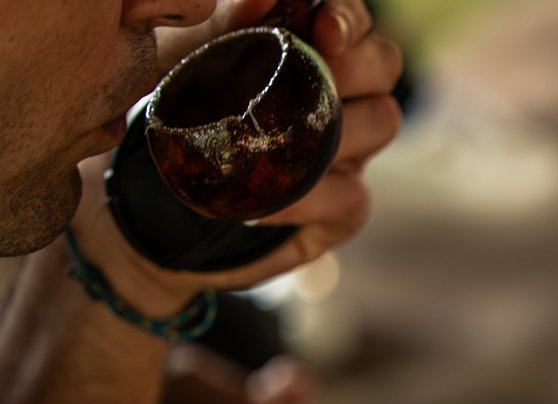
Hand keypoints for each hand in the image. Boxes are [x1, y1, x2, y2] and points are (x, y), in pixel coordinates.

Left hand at [71, 0, 404, 312]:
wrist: (153, 194)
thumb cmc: (176, 112)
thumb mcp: (187, 58)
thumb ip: (223, 21)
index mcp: (311, 50)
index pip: (353, 21)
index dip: (349, 20)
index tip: (324, 29)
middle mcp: (342, 97)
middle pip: (384, 65)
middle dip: (356, 67)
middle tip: (318, 76)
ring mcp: (348, 153)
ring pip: (381, 124)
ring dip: (338, 130)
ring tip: (285, 140)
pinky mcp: (340, 209)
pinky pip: (350, 197)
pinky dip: (309, 198)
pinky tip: (263, 202)